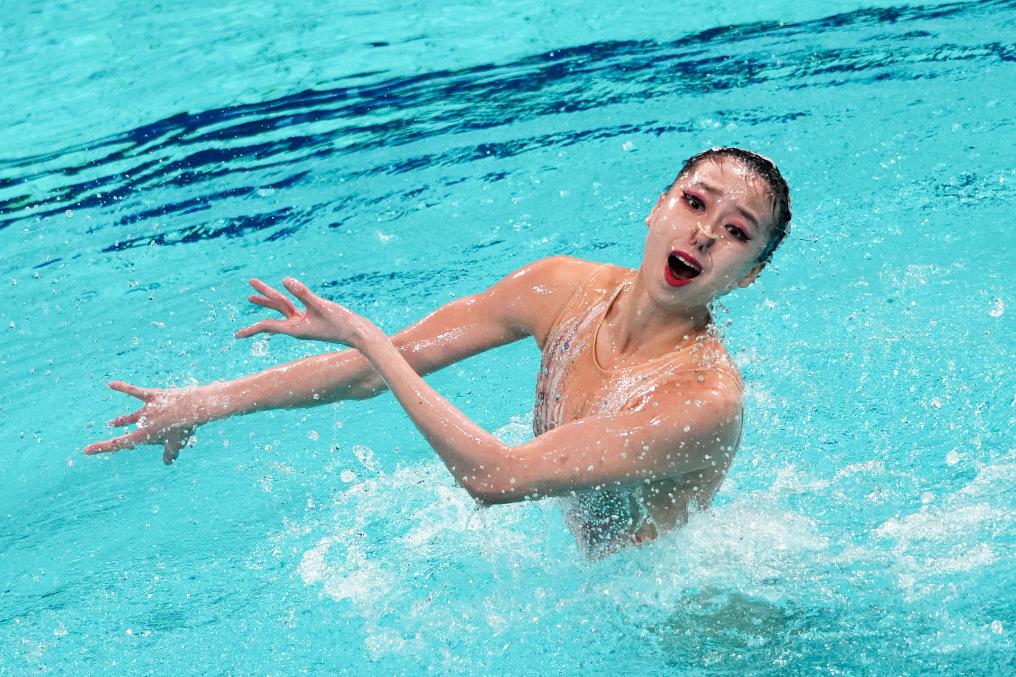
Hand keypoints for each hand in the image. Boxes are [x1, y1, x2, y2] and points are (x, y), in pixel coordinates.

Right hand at [84, 382, 203, 463]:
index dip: (102, 447)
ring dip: (123, 420)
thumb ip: (170, 453)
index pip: (119, 444)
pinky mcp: (152, 396)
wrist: (195, 407)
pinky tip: (110, 384)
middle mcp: (142, 422)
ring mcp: (147, 408)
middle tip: (113, 437)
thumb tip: (168, 462)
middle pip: (133, 431)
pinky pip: (135, 392)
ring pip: (132, 417)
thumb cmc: (187, 427)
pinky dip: (123, 388)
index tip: (86, 450)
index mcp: (145, 435)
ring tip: (113, 423)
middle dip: (132, 438)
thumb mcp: (178, 444)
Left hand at [235, 277, 374, 346]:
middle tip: (247, 295)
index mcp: (296, 328)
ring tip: (252, 297)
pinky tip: (281, 307)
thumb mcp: (321, 306)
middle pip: (275, 311)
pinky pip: (294, 310)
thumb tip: (285, 281)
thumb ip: (303, 293)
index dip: (252, 329)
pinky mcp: (314, 318)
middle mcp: (298, 326)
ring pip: (283, 309)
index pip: (268, 326)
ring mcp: (305, 322)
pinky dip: (285, 306)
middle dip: (261, 302)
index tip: (236, 336)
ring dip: (269, 301)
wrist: (359, 334)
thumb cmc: (341, 323)